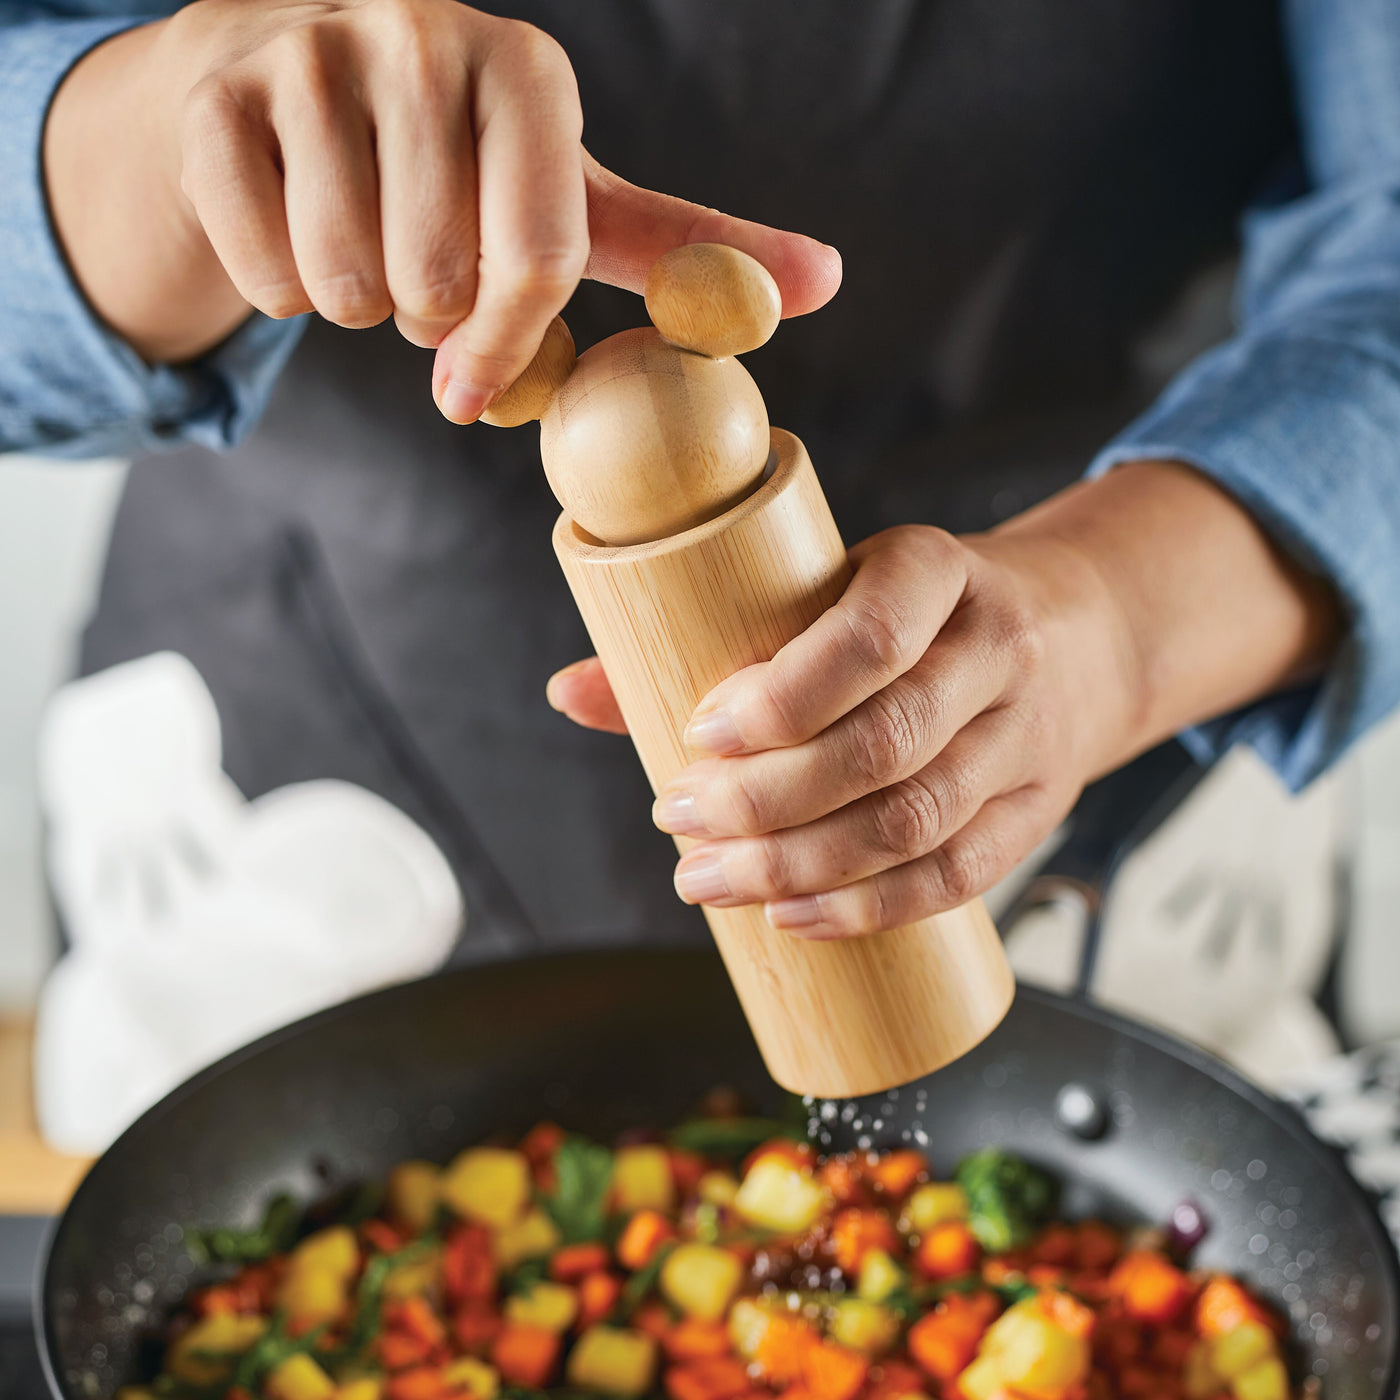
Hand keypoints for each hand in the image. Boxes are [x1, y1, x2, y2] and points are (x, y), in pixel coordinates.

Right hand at [44, 0, 840, 403]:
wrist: (295, 95)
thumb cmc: (458, 169)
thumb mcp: (578, 201)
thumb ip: (689, 246)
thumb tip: (825, 281)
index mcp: (527, 71)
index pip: (537, 253)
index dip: (510, 345)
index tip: (472, 390)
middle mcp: (420, 35)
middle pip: (434, 282)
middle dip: (425, 314)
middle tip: (417, 266)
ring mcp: (310, 53)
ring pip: (343, 284)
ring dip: (355, 306)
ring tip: (363, 245)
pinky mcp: (220, 97)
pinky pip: (262, 269)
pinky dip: (278, 286)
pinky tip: (292, 225)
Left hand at [548, 462, 1339, 934]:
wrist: (1072, 631)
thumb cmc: (913, 613)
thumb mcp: (831, 587)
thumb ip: (702, 635)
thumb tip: (569, 693)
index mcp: (937, 569)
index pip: (871, 634)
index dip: (783, 696)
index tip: (700, 734)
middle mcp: (995, 649)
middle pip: (887, 744)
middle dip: (768, 800)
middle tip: (682, 821)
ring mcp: (1026, 735)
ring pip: (918, 820)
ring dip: (802, 865)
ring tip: (710, 878)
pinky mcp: (1035, 809)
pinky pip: (959, 874)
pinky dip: (871, 908)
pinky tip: (793, 917)